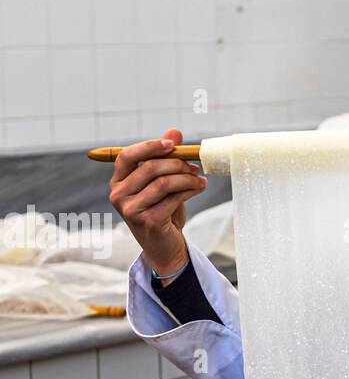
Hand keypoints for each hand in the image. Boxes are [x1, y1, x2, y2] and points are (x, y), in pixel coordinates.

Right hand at [109, 128, 205, 275]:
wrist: (164, 247)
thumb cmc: (162, 211)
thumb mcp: (162, 183)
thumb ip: (165, 158)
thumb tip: (175, 131)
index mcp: (118, 182)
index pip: (128, 156)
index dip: (150, 146)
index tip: (172, 144)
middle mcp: (119, 195)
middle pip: (150, 168)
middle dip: (177, 164)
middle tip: (195, 166)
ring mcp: (131, 210)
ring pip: (164, 183)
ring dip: (187, 178)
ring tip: (200, 180)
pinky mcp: (148, 222)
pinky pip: (173, 198)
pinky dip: (190, 191)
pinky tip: (199, 189)